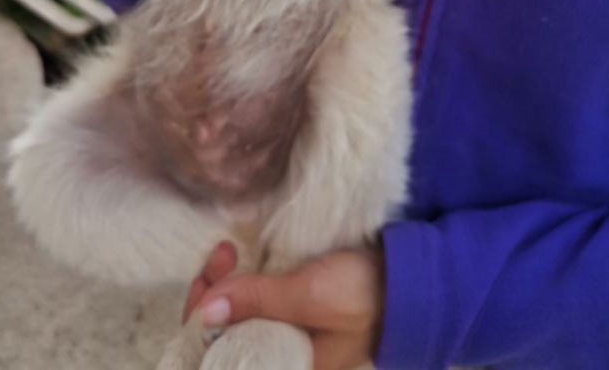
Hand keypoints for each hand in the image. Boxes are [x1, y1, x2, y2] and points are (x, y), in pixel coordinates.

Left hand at [185, 244, 384, 369]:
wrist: (408, 279)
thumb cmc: (363, 296)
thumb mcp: (309, 297)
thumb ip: (258, 301)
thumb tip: (205, 312)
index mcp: (282, 367)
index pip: (221, 358)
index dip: (200, 323)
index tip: (204, 284)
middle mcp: (276, 355)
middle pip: (221, 333)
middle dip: (210, 295)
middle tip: (223, 255)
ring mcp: (283, 331)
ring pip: (232, 313)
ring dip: (223, 283)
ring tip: (229, 250)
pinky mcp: (291, 309)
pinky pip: (251, 300)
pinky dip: (240, 279)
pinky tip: (239, 256)